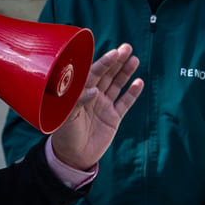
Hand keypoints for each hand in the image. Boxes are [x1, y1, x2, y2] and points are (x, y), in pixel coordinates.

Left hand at [49, 44, 142, 170]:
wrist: (74, 157)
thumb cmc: (65, 134)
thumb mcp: (67, 117)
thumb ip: (78, 101)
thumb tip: (95, 91)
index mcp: (80, 92)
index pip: (93, 73)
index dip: (104, 63)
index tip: (114, 53)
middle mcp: (92, 96)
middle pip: (106, 74)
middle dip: (117, 61)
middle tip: (127, 48)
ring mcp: (104, 105)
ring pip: (117, 85)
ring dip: (125, 72)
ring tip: (134, 59)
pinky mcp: (113, 117)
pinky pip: (124, 102)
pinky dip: (132, 93)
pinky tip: (139, 82)